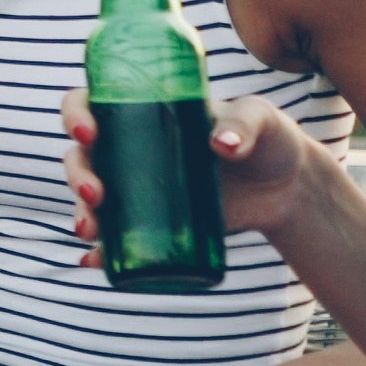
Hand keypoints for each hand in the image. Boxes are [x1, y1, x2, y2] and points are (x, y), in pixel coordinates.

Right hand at [63, 88, 340, 247]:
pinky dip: (99, 251)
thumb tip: (222, 146)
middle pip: (81, 156)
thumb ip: (243, 123)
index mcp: (143, 109)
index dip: (75, 115)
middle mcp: (131, 147)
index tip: (87, 132)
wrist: (289, 188)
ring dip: (81, 212)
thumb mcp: (260, 117)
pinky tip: (92, 261)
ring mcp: (139, 187)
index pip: (91, 104)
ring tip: (90, 231)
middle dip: (77, 175)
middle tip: (96, 192)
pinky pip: (115, 237)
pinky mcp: (155, 222)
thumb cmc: (270, 139)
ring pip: (91, 197)